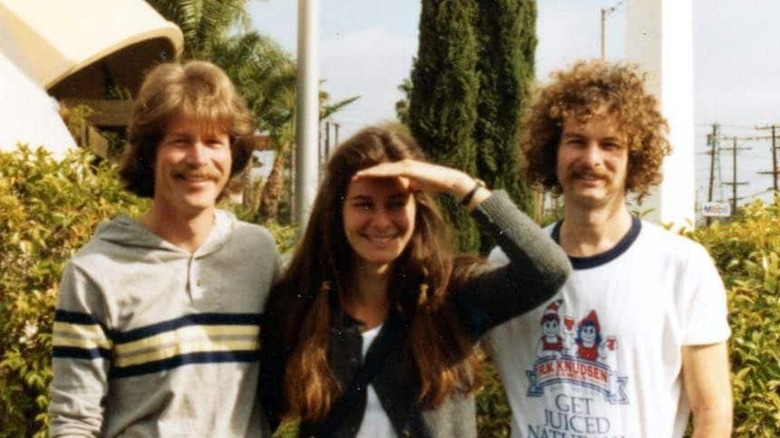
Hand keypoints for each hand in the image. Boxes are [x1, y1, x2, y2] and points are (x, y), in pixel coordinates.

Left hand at [353, 159, 483, 199]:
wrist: (448, 180)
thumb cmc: (435, 184)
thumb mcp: (417, 186)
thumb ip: (409, 186)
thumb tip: (403, 190)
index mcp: (404, 169)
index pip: (384, 172)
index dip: (371, 176)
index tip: (360, 181)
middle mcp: (402, 164)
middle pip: (380, 168)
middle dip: (366, 173)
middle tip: (353, 178)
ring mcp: (405, 165)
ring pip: (382, 168)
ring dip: (368, 172)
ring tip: (356, 176)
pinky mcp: (408, 168)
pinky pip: (390, 171)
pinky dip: (379, 173)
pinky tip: (370, 175)